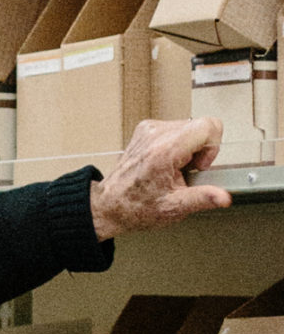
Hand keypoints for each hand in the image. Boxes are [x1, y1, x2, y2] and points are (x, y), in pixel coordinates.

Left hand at [89, 118, 232, 240]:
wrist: (110, 203)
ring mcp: (149, 129)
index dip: (213, 147)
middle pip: (201, 126)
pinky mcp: (146, 128)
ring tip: (175, 169)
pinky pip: (177, 129)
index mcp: (163, 150)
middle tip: (186, 172)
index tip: (200, 166)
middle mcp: (155, 133)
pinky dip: (178, 145)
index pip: (207, 126)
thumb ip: (202, 198)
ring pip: (190, 127)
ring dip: (190, 149)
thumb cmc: (136, 206)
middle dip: (202, 150)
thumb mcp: (174, 207)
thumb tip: (224, 197)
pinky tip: (167, 164)